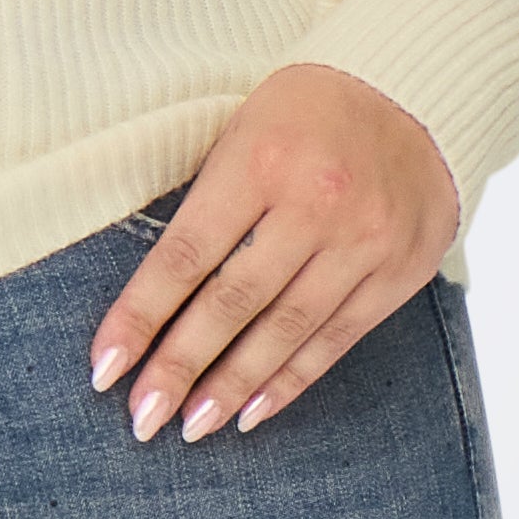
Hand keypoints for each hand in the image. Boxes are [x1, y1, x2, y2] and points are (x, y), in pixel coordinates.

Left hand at [88, 63, 459, 444]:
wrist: (415, 92)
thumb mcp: (242, 130)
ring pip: (284, 331)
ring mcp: (363, 241)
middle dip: (179, 368)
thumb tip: (153, 299)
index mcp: (261, 160)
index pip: (185, 255)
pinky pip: (336, 338)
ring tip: (190, 426)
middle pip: (232, 303)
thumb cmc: (304, 112)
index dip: (140, 317)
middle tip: (141, 418)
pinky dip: (291, 379)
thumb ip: (207, 204)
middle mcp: (315, 204)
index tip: (103, 368)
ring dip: (232, 387)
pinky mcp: (399, 270)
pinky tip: (253, 412)